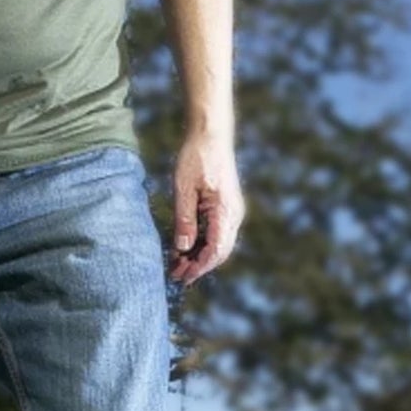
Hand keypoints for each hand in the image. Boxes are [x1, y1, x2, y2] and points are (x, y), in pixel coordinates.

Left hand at [169, 132, 244, 285]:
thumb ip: (184, 220)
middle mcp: (233, 214)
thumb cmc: (196, 156)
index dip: (198, 267)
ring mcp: (232, 212)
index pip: (215, 250)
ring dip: (199, 256)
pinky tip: (184, 248)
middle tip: (176, 275)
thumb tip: (182, 248)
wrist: (211, 133)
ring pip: (218, 245)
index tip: (182, 277)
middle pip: (219, 252)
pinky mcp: (225, 208)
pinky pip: (216, 233)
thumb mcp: (183, 189)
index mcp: (226, 211)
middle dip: (198, 266)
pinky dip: (201, 244)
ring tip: (177, 264)